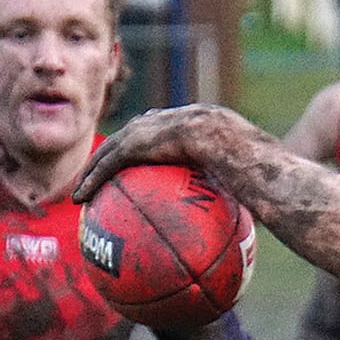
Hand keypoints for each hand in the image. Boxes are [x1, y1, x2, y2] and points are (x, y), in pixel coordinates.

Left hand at [74, 103, 252, 202]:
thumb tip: (258, 217)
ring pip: (110, 151)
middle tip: (101, 171)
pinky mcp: (134, 144)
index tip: (140, 157)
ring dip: (92, 170)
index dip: (147, 143)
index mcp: (188, 122)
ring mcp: (145, 131)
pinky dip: (92, 181)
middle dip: (112, 153)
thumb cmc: (247, 159)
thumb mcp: (246, 171)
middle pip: (128, 137)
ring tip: (81, 191)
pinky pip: (107, 166)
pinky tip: (80, 199)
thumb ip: (243, 186)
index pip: (160, 130)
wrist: (228, 141)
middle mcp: (161, 122)